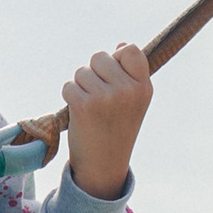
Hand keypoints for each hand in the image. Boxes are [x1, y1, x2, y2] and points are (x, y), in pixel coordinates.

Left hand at [61, 41, 151, 200]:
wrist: (104, 166)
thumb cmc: (117, 130)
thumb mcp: (134, 102)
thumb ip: (130, 75)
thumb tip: (120, 46)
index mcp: (144, 87)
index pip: (130, 50)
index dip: (116, 58)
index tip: (113, 76)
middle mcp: (128, 90)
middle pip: (100, 57)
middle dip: (93, 73)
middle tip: (98, 97)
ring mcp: (106, 97)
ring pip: (82, 71)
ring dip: (80, 86)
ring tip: (90, 107)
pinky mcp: (84, 105)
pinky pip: (69, 86)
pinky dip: (69, 97)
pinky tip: (79, 113)